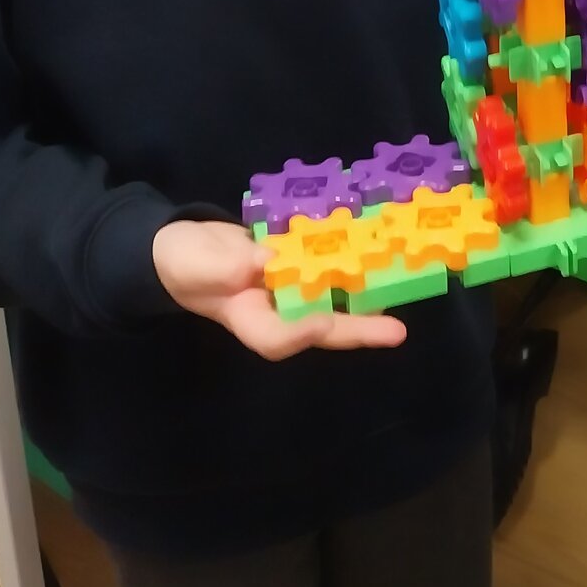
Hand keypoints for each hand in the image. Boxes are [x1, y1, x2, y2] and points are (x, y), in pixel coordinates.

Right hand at [152, 219, 406, 359]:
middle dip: (358, 330)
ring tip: (403, 288)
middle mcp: (278, 311)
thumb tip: (267, 260)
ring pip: (332, 300)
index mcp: (248, 320)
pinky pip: (328, 270)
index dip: (301, 333)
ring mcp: (291, 290)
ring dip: (365, 297)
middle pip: (321, 328)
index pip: (277, 338)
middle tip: (397, 333)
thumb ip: (226, 265)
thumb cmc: (182, 262)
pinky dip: (352, 262)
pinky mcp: (299, 267)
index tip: (320, 323)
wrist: (184, 248)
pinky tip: (379, 250)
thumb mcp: (195, 262)